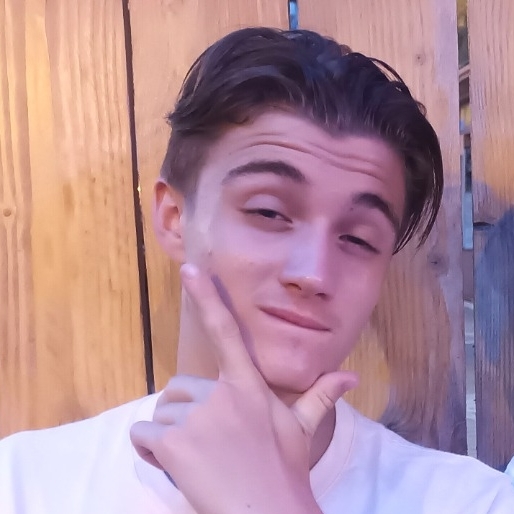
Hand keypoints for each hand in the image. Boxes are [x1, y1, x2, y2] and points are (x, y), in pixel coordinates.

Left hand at [130, 263, 356, 513]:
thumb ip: (320, 396)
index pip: (226, 332)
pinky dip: (149, 449)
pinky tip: (174, 466)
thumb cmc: (284, 472)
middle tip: (207, 442)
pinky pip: (143, 434)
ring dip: (169, 435)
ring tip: (197, 458)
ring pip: (160, 413)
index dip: (207, 298)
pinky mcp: (174, 443)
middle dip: (185, 413)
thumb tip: (352, 376)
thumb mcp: (301, 431)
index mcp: (248, 386)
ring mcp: (196, 418)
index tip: (189, 270)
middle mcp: (220, 394)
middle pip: (179, 388)